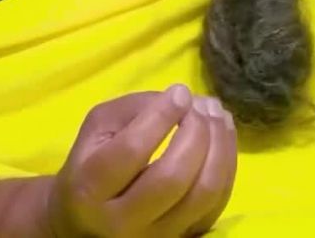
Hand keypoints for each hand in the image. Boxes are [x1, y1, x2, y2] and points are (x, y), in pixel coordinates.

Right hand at [43, 84, 236, 236]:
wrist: (87, 220)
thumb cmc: (93, 161)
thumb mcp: (99, 126)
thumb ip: (136, 108)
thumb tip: (182, 99)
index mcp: (91, 186)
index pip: (132, 150)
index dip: (162, 116)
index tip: (180, 92)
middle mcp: (122, 221)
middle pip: (173, 177)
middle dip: (196, 132)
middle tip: (201, 105)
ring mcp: (155, 237)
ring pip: (203, 194)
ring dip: (220, 147)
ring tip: (218, 114)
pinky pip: (216, 205)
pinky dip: (227, 166)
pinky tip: (223, 137)